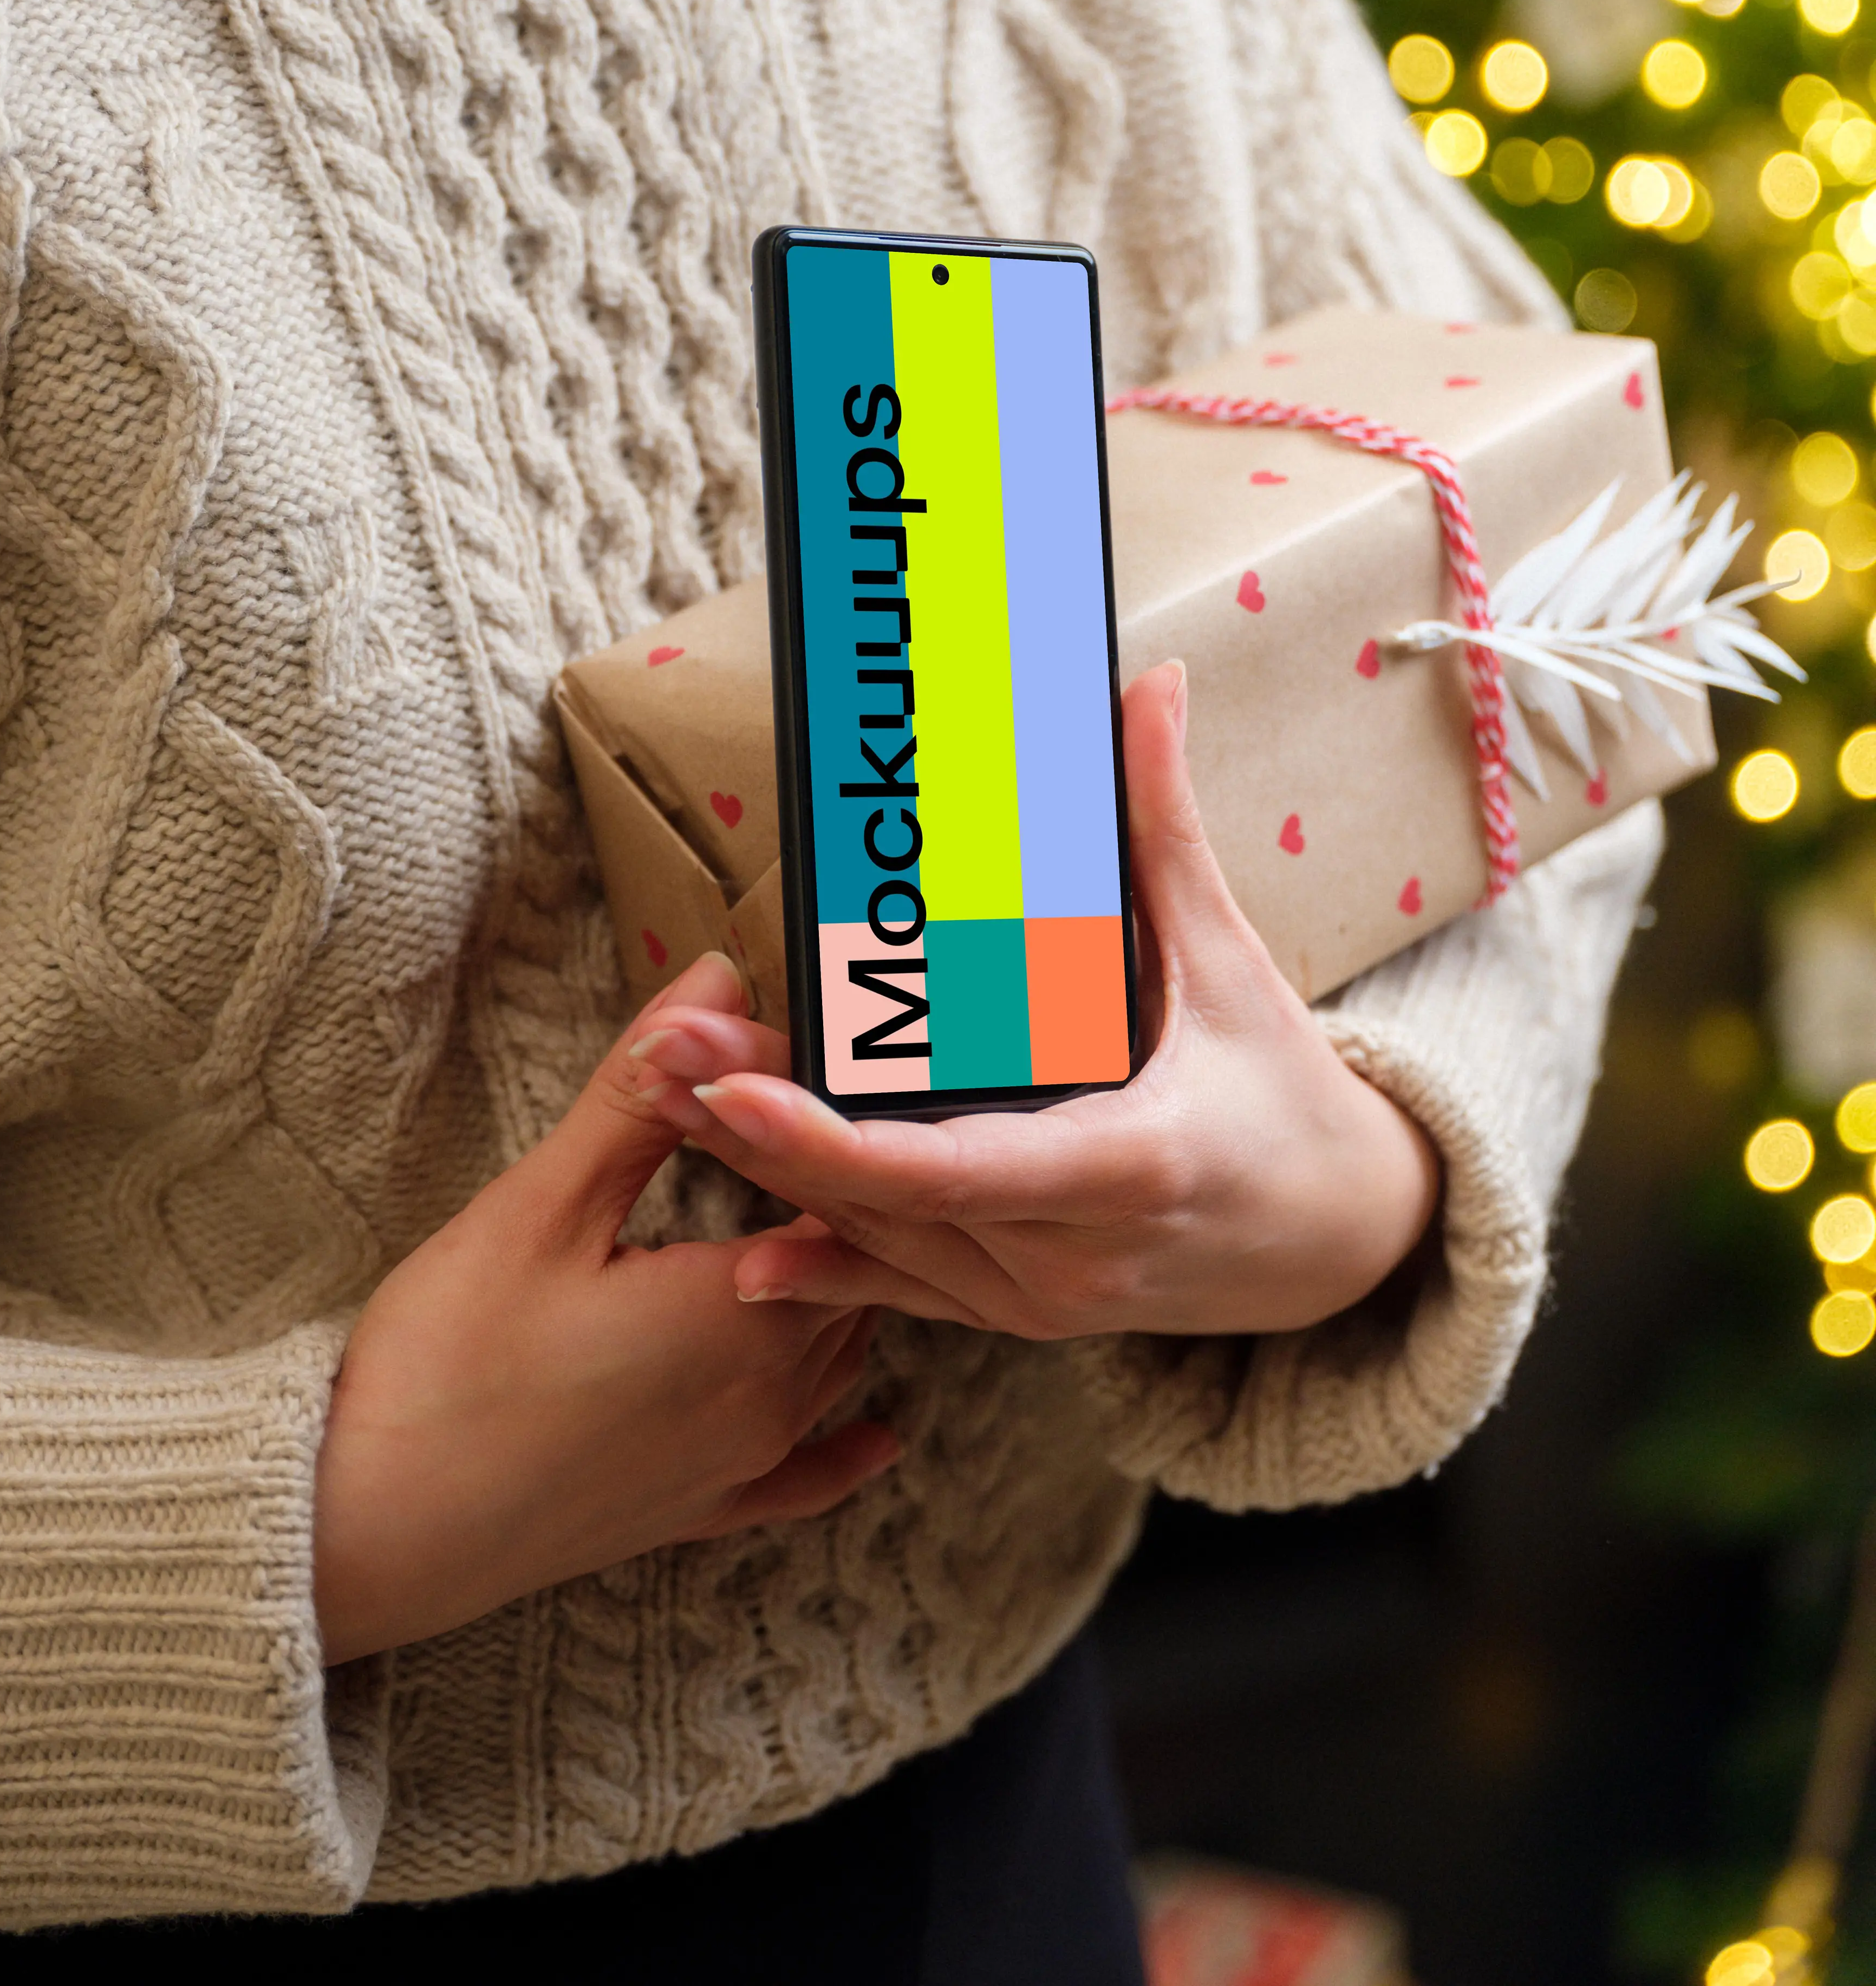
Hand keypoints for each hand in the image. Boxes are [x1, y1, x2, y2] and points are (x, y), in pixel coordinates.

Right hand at [311, 952, 896, 1663]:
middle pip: (847, 1278)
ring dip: (838, 1296)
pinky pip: (804, 1478)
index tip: (823, 1078)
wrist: (368, 1530)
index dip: (831, 1134)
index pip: (839, 1199)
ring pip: (835, 1362)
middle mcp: (769, 1395)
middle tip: (825, 1138)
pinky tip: (878, 1435)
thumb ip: (644, 1092)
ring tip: (840, 1232)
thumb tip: (717, 982)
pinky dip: (844, 1448)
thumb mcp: (544, 1204)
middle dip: (839, 1207)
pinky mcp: (695, 1514)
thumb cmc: (449, 1359)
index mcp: (742, 1311)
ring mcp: (737, 1464)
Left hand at [628, 664, 1439, 1342]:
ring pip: (881, 1250)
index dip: (833, 1142)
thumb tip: (1149, 688)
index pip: (954, 1169)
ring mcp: (1046, 1303)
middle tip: (656, 1058)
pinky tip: (746, 1249)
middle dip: (759, 1134)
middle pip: (886, 1206)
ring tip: (668, 1098)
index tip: (736, 1088)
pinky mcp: (1027, 1316)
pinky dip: (827, 1261)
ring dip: (772, 1179)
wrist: (1349, 1243)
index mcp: (1130, 1165)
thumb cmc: (1290, 1098)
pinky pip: (908, 1292)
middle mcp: (1076, 1257)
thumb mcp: (1231, 964)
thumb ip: (1165, 828)